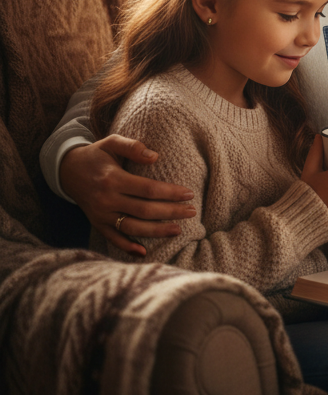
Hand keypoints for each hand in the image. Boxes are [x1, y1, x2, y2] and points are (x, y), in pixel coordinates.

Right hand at [60, 136, 196, 256]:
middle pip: (144, 210)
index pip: (148, 190)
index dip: (170, 193)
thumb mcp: (111, 142)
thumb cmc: (96, 155)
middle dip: (171, 212)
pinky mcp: (96, 224)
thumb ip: (132, 146)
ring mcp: (101, 215)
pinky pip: (113, 239)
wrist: (66, 171)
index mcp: (113, 179)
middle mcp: (107, 200)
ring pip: (132, 227)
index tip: (189, 194)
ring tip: (179, 229)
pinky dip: (127, 247)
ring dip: (156, 231)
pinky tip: (144, 252)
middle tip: (192, 211)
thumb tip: (155, 156)